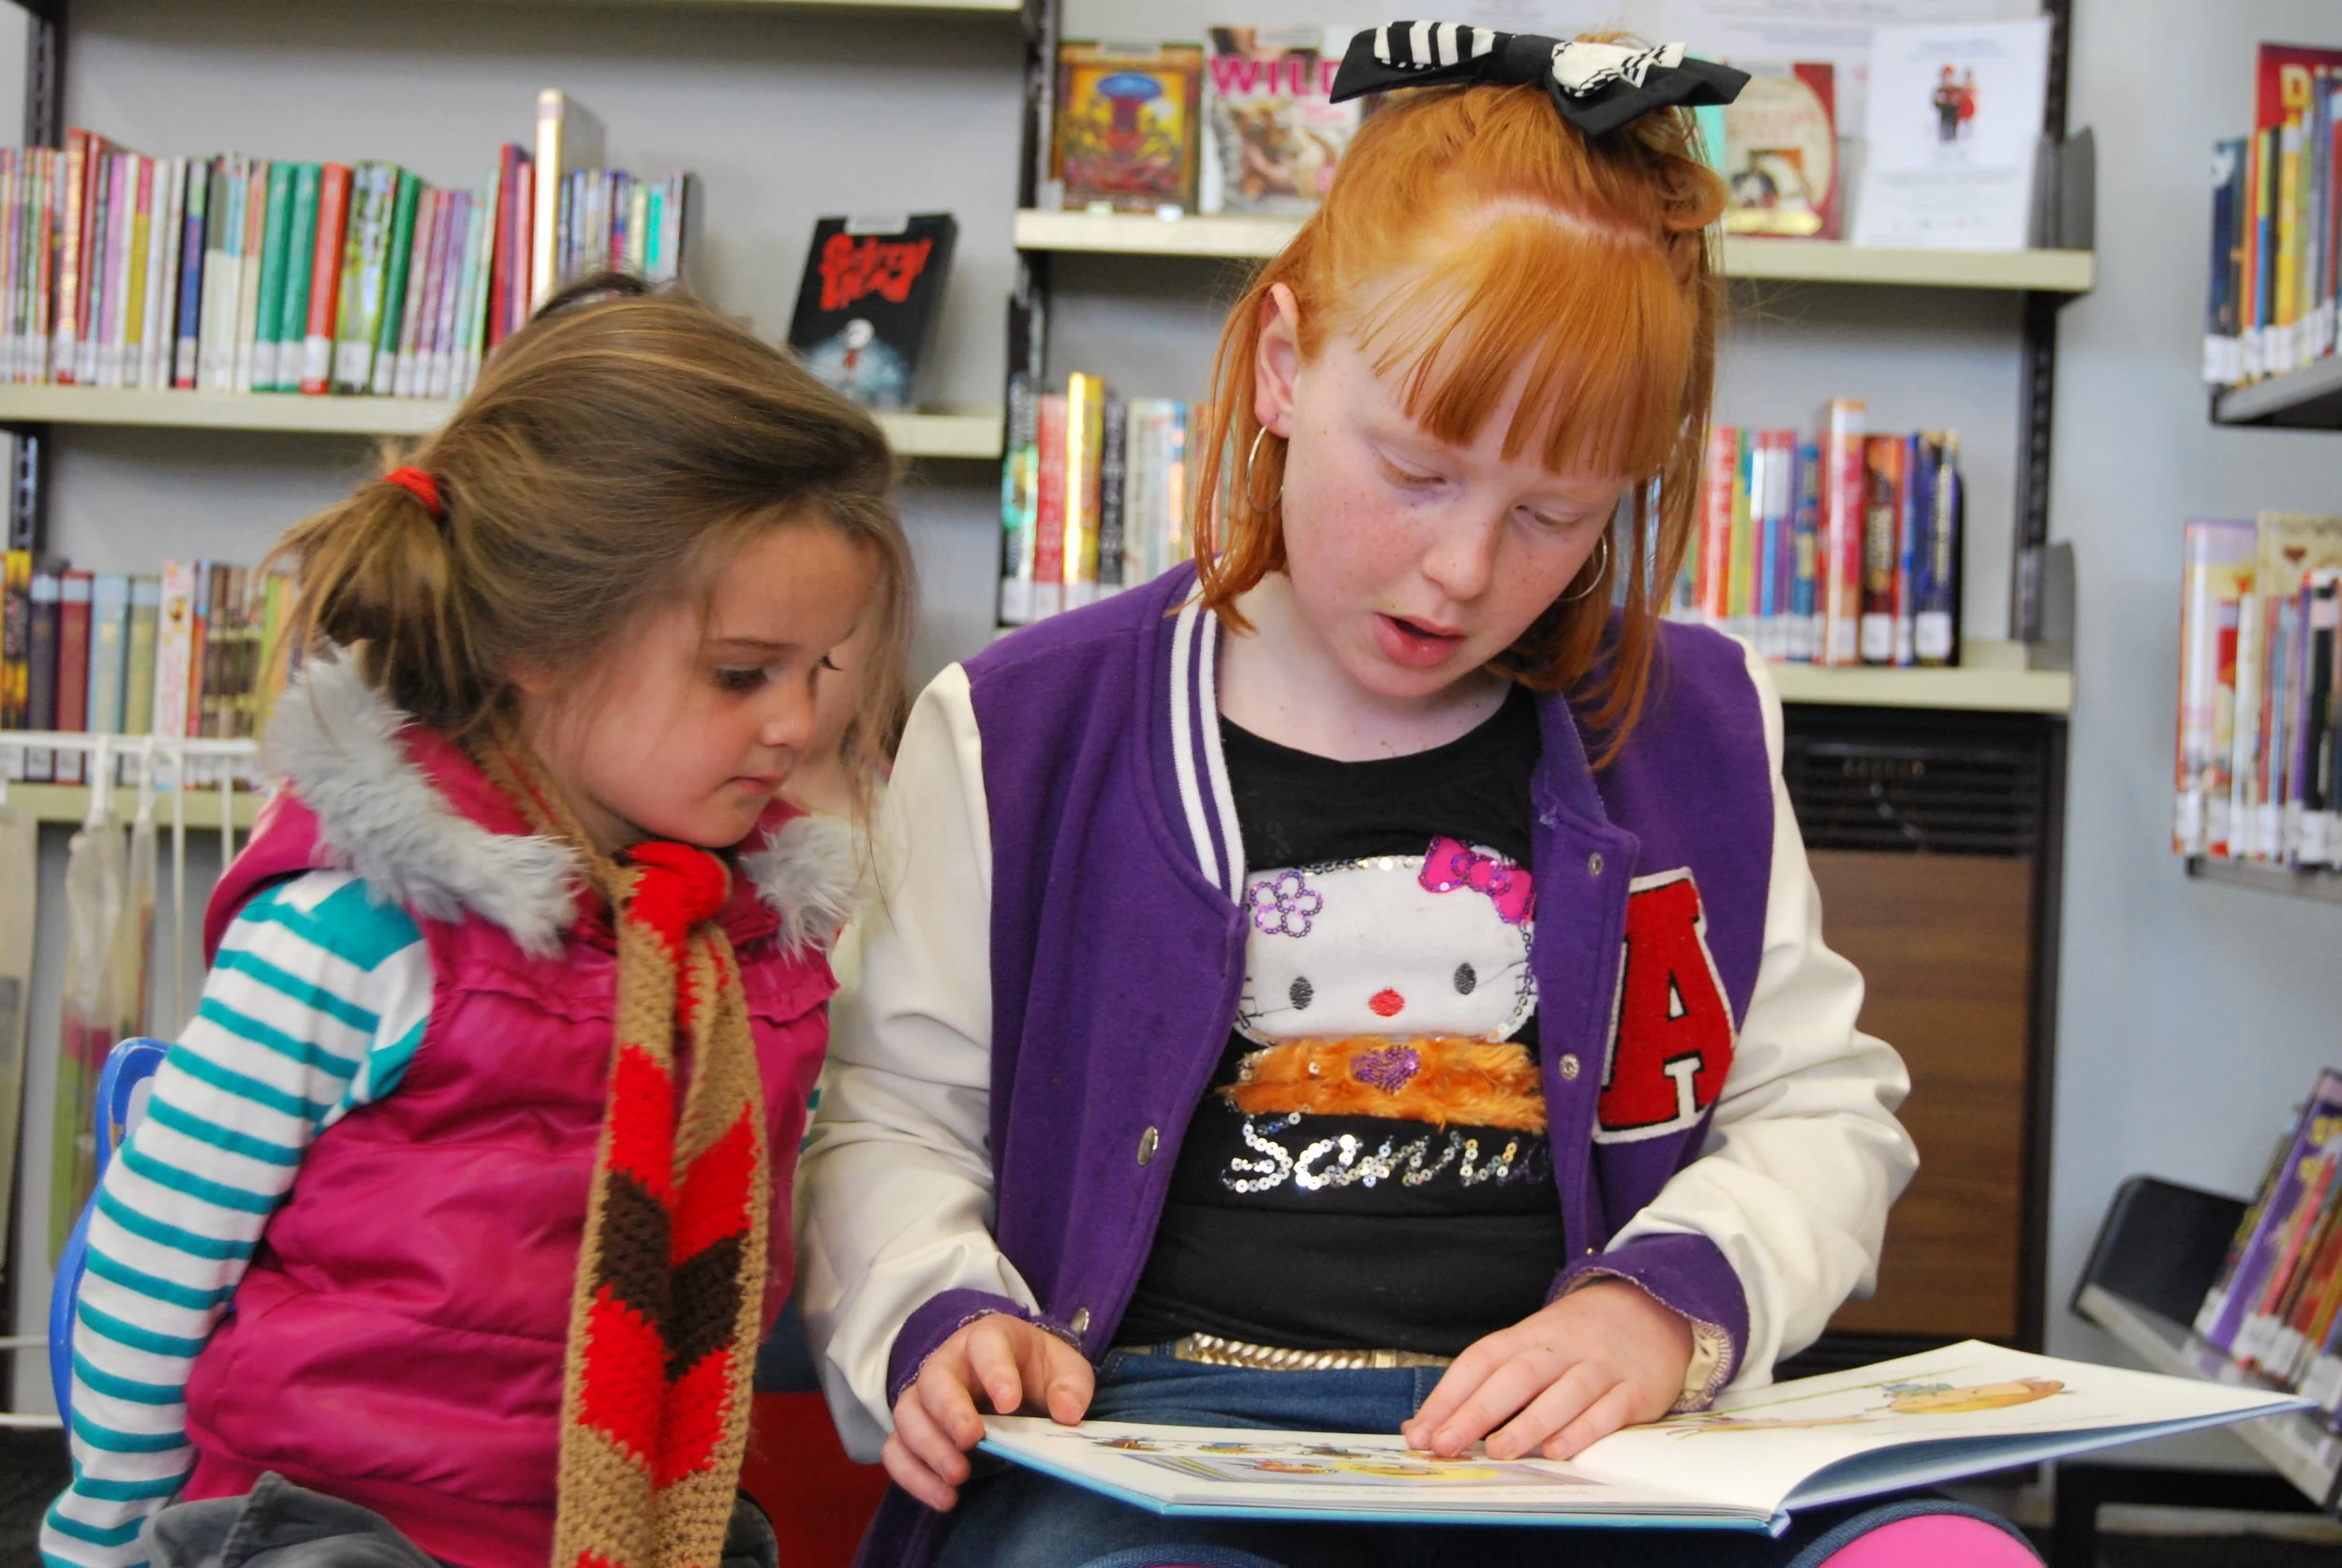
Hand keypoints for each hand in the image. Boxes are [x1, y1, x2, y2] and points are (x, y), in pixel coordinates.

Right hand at [882, 1313, 1094, 1510]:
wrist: (1012, 1380)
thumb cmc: (1036, 1371)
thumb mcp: (1065, 1369)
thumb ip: (1070, 1387)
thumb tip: (1068, 1414)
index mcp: (988, 1339)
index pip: (984, 1344)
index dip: (995, 1371)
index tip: (1009, 1403)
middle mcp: (949, 1363)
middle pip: (934, 1378)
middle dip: (950, 1411)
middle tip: (971, 1441)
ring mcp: (925, 1397)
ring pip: (908, 1414)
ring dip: (929, 1447)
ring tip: (958, 1476)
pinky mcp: (914, 1431)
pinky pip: (895, 1450)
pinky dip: (913, 1475)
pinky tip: (944, 1497)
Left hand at [1401, 1280, 1692, 1461]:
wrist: (1653, 1306)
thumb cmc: (1577, 1339)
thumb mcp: (1531, 1347)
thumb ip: (1485, 1385)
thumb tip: (1425, 1428)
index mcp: (1528, 1336)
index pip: (1481, 1361)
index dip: (1449, 1395)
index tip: (1421, 1431)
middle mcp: (1561, 1349)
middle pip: (1516, 1376)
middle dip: (1477, 1412)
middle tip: (1445, 1444)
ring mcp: (1600, 1367)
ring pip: (1562, 1394)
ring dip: (1528, 1423)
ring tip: (1497, 1452)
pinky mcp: (1636, 1389)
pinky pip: (1609, 1410)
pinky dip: (1584, 1430)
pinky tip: (1559, 1450)